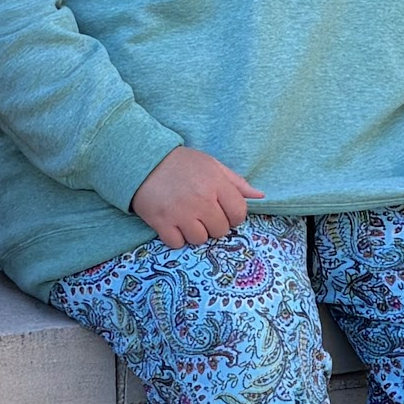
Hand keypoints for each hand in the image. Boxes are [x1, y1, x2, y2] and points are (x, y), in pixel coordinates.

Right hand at [131, 147, 263, 247]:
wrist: (143, 160)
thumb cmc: (180, 163)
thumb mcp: (211, 164)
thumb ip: (236, 182)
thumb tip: (260, 196)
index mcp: (216, 183)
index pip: (239, 213)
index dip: (233, 216)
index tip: (223, 212)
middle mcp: (201, 200)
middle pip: (220, 230)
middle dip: (213, 225)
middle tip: (201, 213)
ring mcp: (181, 213)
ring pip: (200, 239)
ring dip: (194, 232)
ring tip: (186, 218)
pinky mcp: (162, 222)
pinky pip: (178, 243)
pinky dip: (176, 237)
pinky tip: (173, 224)